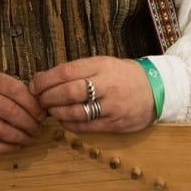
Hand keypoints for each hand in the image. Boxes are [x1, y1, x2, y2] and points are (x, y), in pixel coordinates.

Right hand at [0, 70, 44, 152]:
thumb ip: (10, 90)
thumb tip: (39, 107)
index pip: (16, 90)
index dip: (33, 105)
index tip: (41, 114)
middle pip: (10, 111)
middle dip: (29, 123)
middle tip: (36, 129)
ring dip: (19, 137)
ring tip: (28, 138)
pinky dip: (4, 148)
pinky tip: (14, 146)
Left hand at [29, 57, 154, 132]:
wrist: (156, 89)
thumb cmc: (122, 75)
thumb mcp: (102, 64)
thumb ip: (76, 70)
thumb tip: (43, 78)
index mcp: (101, 66)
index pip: (66, 72)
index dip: (45, 80)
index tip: (34, 85)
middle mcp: (107, 85)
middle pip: (69, 92)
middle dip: (48, 97)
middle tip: (39, 100)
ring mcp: (113, 106)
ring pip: (77, 112)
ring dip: (57, 112)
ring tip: (50, 110)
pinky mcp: (116, 123)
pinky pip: (87, 126)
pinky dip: (70, 124)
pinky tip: (64, 120)